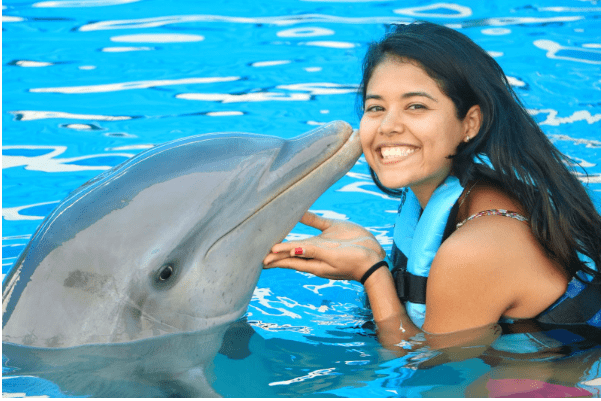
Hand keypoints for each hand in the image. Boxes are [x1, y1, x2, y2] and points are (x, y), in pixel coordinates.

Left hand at [262, 212, 385, 281]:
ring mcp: (322, 242)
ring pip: (298, 237)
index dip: (273, 257)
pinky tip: (295, 211)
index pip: (287, 260)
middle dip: (274, 250)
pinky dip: (304, 217)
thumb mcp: (331, 257)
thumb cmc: (354, 261)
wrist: (375, 258)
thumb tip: (291, 250)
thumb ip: (312, 251)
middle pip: (288, 251)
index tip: (258, 255)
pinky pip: (314, 222)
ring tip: (270, 233)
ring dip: (284, 235)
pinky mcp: (331, 231)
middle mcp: (313, 252)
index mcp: (312, 262)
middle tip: (255, 247)